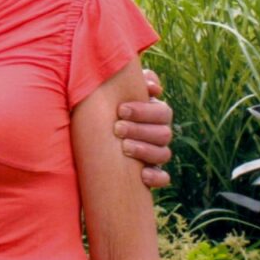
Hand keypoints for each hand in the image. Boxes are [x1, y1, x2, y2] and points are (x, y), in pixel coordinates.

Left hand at [116, 68, 172, 188]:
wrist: (95, 131)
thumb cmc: (105, 106)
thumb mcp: (114, 92)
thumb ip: (128, 81)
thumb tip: (151, 85)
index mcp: (154, 112)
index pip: (162, 111)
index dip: (144, 111)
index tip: (120, 110)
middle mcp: (159, 132)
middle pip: (164, 133)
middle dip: (140, 130)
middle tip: (117, 128)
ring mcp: (156, 153)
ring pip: (164, 153)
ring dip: (145, 150)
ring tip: (124, 148)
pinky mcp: (151, 172)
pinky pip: (163, 178)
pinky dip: (156, 177)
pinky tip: (142, 175)